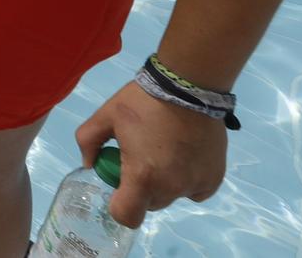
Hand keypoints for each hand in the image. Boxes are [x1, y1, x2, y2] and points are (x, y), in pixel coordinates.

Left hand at [75, 81, 227, 228]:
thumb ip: (88, 141)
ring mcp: (195, 185)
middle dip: (141, 187)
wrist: (188, 85)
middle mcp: (171, 188)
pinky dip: (187, 178)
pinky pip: (194, 190)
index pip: (127, 216)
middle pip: (149, 203)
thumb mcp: (106, 115)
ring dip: (164, 182)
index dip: (119, 205)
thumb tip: (89, 164)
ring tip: (164, 149)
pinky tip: (183, 154)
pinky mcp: (213, 178)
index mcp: (142, 177)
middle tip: (141, 156)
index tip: (119, 184)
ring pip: (172, 195)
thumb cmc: (144, 100)